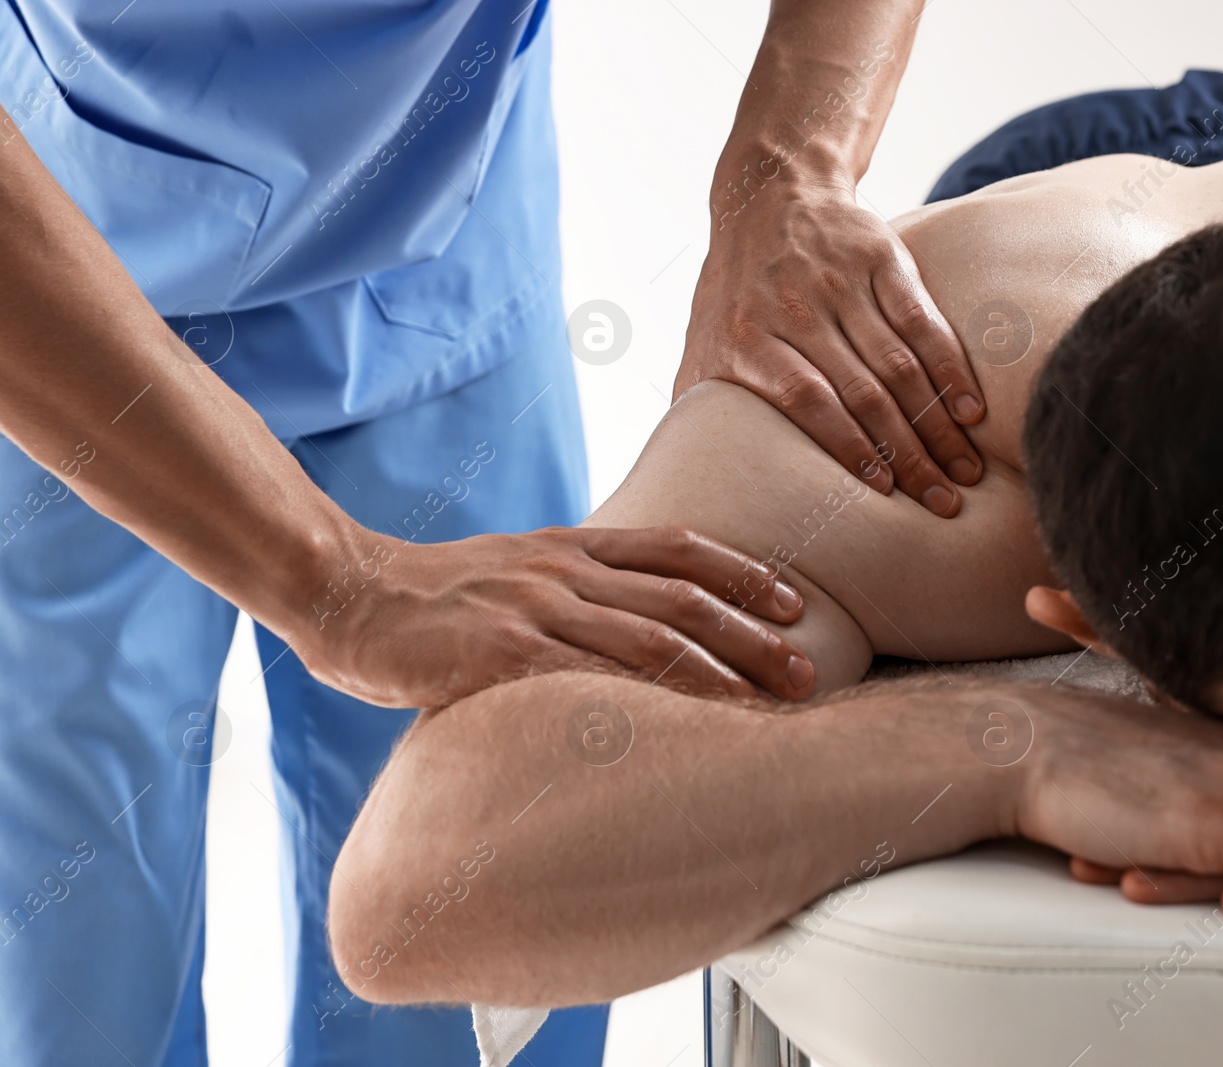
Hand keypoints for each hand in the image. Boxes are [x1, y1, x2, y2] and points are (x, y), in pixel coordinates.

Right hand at [288, 525, 814, 709]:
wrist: (347, 592)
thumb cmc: (435, 595)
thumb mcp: (517, 570)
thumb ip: (575, 588)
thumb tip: (634, 625)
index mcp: (572, 548)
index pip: (678, 550)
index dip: (743, 574)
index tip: (794, 602)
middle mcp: (565, 571)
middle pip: (684, 599)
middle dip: (755, 635)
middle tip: (807, 673)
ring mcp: (535, 609)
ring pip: (652, 638)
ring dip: (721, 673)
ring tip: (768, 706)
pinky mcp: (501, 652)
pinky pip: (587, 679)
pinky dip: (643, 704)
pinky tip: (680, 733)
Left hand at [679, 178, 985, 517]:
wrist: (768, 198)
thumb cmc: (736, 293)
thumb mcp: (702, 343)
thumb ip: (699, 406)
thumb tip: (688, 481)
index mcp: (747, 337)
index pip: (804, 398)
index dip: (845, 444)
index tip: (881, 488)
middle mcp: (795, 308)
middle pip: (861, 391)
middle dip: (907, 452)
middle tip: (940, 502)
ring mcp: (840, 281)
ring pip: (899, 363)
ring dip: (937, 422)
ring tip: (964, 470)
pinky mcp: (881, 258)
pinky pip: (923, 322)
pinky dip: (951, 368)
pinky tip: (971, 411)